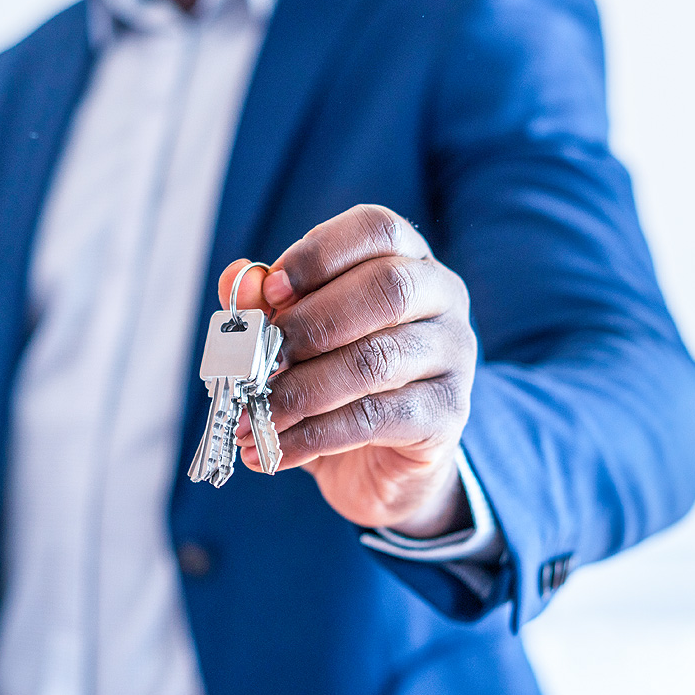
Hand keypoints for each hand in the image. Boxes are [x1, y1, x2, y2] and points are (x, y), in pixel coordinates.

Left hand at [219, 205, 476, 537]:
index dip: (321, 253)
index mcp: (408, 260)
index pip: (378, 229)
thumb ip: (268, 306)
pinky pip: (374, 419)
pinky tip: (273, 450)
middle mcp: (443, 298)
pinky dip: (313, 435)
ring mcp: (454, 356)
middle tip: (254, 361)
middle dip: (309, 324)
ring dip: (299, 391)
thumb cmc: (334, 383)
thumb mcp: (295, 341)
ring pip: (376, 360)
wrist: (378, 465)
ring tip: (249, 416)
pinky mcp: (449, 415)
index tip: (271, 290)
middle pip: (387, 289)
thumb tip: (239, 278)